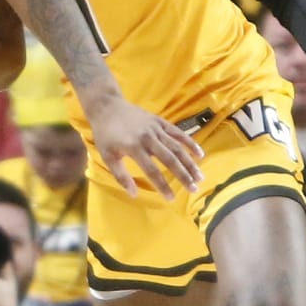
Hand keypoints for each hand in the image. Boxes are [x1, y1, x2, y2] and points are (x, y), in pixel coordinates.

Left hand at [84, 96, 202, 199]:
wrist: (107, 107)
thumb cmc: (106, 135)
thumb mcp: (107, 156)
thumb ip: (121, 176)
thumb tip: (134, 194)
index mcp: (134, 148)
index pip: (152, 171)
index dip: (162, 186)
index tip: (172, 199)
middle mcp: (148, 138)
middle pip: (170, 159)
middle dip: (183, 175)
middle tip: (194, 189)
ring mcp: (156, 129)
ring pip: (177, 147)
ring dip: (190, 162)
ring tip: (200, 177)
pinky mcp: (160, 121)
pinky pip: (178, 133)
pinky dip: (190, 143)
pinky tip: (200, 154)